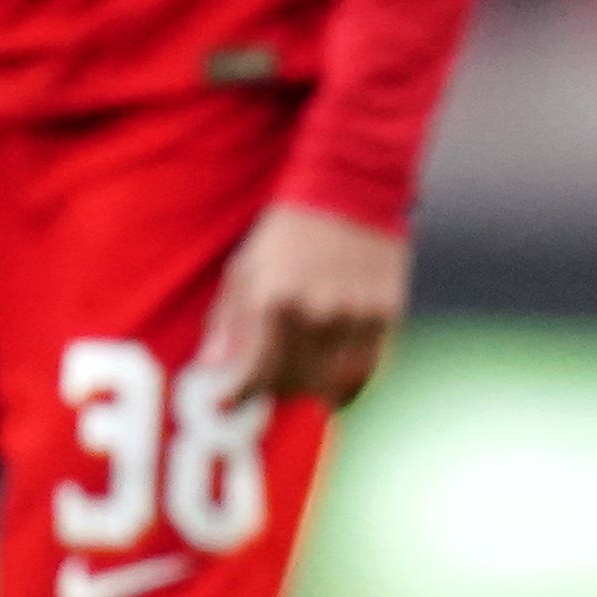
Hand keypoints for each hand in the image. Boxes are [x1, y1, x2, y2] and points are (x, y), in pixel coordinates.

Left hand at [195, 201, 410, 407]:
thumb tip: (212, 366)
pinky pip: (366, 369)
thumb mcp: (246, 268)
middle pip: (294, 382)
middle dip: (276, 389)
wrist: (350, 190)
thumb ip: (228, 321)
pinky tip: (337, 392)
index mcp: (275, 301)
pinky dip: (349, 387)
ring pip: (332, 383)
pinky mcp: (385, 313)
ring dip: (313, 391)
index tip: (227, 406)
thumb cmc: (288, 231)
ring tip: (303, 386)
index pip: (257, 372)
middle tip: (269, 386)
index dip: (239, 396)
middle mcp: (316, 313)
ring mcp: (354, 316)